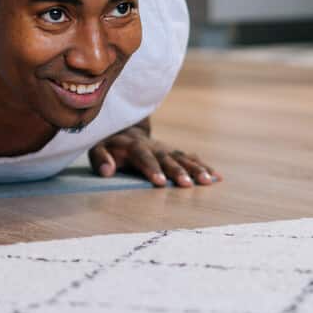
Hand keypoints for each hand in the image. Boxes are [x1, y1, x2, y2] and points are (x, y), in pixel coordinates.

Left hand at [88, 126, 220, 187]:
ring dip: (196, 169)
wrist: (123, 127)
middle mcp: (153, 146)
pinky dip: (204, 166)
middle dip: (177, 171)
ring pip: (183, 158)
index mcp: (133, 146)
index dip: (151, 168)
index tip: (160, 182)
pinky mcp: (174, 152)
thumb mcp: (96, 148)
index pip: (143, 157)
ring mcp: (166, 149)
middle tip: (187, 184)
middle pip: (167, 158)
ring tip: (208, 181)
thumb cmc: (107, 143)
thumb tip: (107, 171)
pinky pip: (190, 158)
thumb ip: (101, 159)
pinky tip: (217, 177)